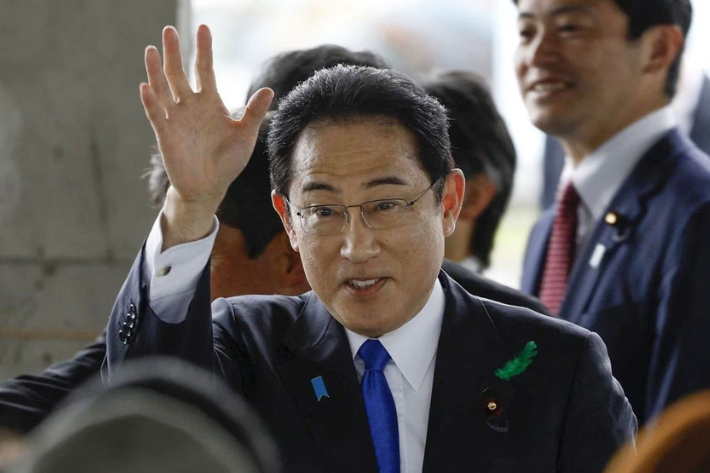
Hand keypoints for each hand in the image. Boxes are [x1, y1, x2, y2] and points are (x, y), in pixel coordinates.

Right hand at [139, 25, 272, 246]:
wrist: (210, 187)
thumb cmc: (227, 161)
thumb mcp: (245, 136)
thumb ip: (254, 113)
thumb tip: (268, 89)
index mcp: (210, 103)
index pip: (205, 69)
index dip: (204, 50)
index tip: (203, 28)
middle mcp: (190, 106)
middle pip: (179, 73)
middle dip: (174, 52)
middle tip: (169, 29)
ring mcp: (176, 118)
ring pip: (163, 88)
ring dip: (157, 70)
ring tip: (152, 49)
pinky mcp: (166, 134)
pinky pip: (157, 114)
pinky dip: (151, 101)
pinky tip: (146, 87)